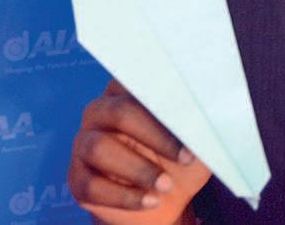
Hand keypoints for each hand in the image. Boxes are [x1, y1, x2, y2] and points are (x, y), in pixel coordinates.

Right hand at [68, 80, 211, 223]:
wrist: (162, 202)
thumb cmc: (178, 162)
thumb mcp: (195, 144)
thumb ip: (198, 126)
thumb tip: (208, 115)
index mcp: (127, 93)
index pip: (138, 82)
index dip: (165, 100)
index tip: (191, 117)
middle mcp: (100, 112)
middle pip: (121, 113)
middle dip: (156, 136)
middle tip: (185, 158)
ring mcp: (84, 144)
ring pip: (101, 148)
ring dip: (138, 168)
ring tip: (165, 185)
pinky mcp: (77, 179)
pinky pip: (94, 185)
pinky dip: (126, 196)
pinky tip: (150, 202)